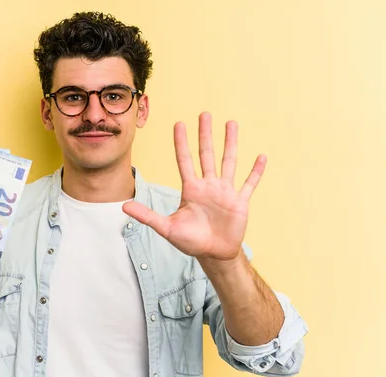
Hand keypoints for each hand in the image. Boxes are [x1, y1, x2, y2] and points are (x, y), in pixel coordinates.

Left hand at [123, 112, 265, 262]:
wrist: (213, 254)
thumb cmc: (190, 241)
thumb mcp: (167, 228)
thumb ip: (147, 216)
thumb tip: (123, 207)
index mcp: (191, 189)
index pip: (184, 160)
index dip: (181, 143)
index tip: (179, 124)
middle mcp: (208, 186)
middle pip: (206, 154)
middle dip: (205, 134)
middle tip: (204, 113)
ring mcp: (225, 192)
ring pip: (229, 162)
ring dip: (230, 143)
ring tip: (231, 123)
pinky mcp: (240, 202)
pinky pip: (249, 184)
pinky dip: (256, 172)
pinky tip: (261, 156)